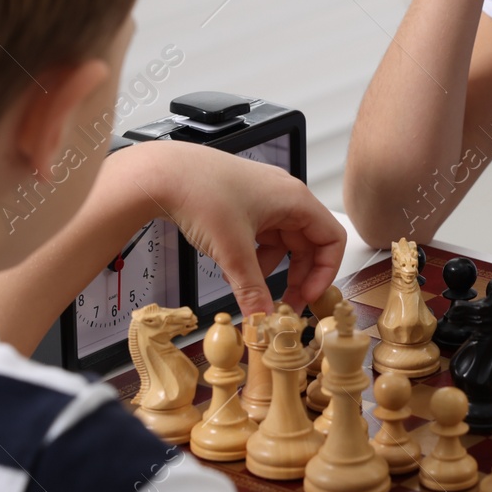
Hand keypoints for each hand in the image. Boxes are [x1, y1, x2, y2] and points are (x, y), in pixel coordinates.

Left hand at [143, 141, 345, 317]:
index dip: (325, 272)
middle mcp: (284, 195)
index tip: (308, 296)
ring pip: (282, 242)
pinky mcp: (243, 202)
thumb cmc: (201, 193)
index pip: (331, 238)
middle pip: (308, 243)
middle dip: (298, 276)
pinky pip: (260, 235)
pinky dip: (252, 256)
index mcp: (295, 199)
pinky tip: (231, 269)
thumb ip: (253, 289)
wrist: (160, 173)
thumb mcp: (232, 251)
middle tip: (284, 303)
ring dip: (271, 268)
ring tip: (247, 285)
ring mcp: (263, 197)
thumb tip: (264, 319)